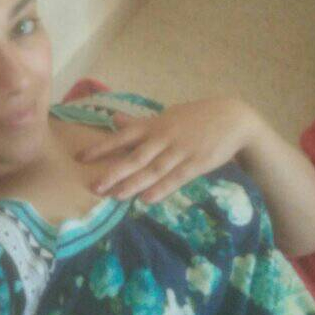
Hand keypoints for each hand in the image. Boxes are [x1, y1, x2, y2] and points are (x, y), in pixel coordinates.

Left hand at [77, 98, 260, 202]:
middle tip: (94, 186)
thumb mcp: (166, 116)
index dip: (102, 147)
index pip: (122, 136)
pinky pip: (176, 178)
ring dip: (134, 183)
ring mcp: (180, 150)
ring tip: (115, 195)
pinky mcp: (197, 163)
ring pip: (153, 169)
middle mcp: (163, 138)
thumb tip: (114, 119)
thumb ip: (139, 123)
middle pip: (135, 157)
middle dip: (114, 172)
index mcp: (154, 125)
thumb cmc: (196, 118)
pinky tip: (147, 199)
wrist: (233, 118)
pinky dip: (161, 188)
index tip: (81, 157)